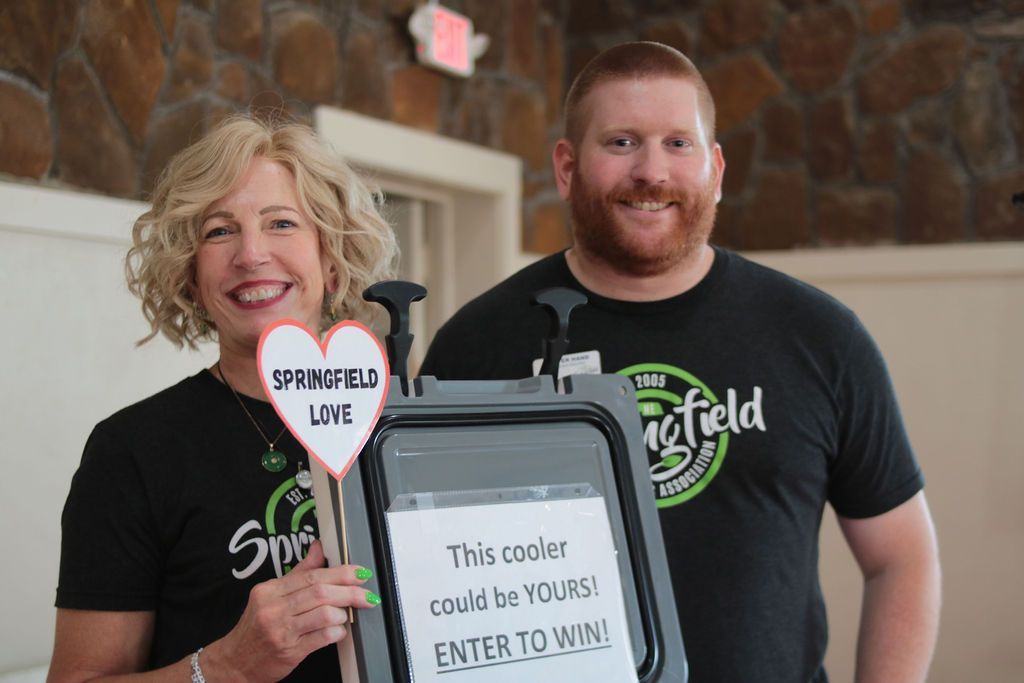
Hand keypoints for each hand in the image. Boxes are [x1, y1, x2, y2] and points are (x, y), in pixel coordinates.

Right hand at [203, 540, 378, 681]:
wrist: (235, 663)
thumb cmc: (256, 628)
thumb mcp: (271, 596)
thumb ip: (299, 572)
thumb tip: (319, 547)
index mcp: (269, 591)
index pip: (312, 575)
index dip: (341, 573)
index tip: (360, 573)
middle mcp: (273, 609)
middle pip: (320, 592)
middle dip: (350, 592)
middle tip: (367, 594)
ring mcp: (281, 631)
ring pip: (324, 614)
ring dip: (343, 613)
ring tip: (346, 614)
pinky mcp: (290, 652)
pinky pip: (323, 637)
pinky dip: (337, 632)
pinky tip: (338, 631)